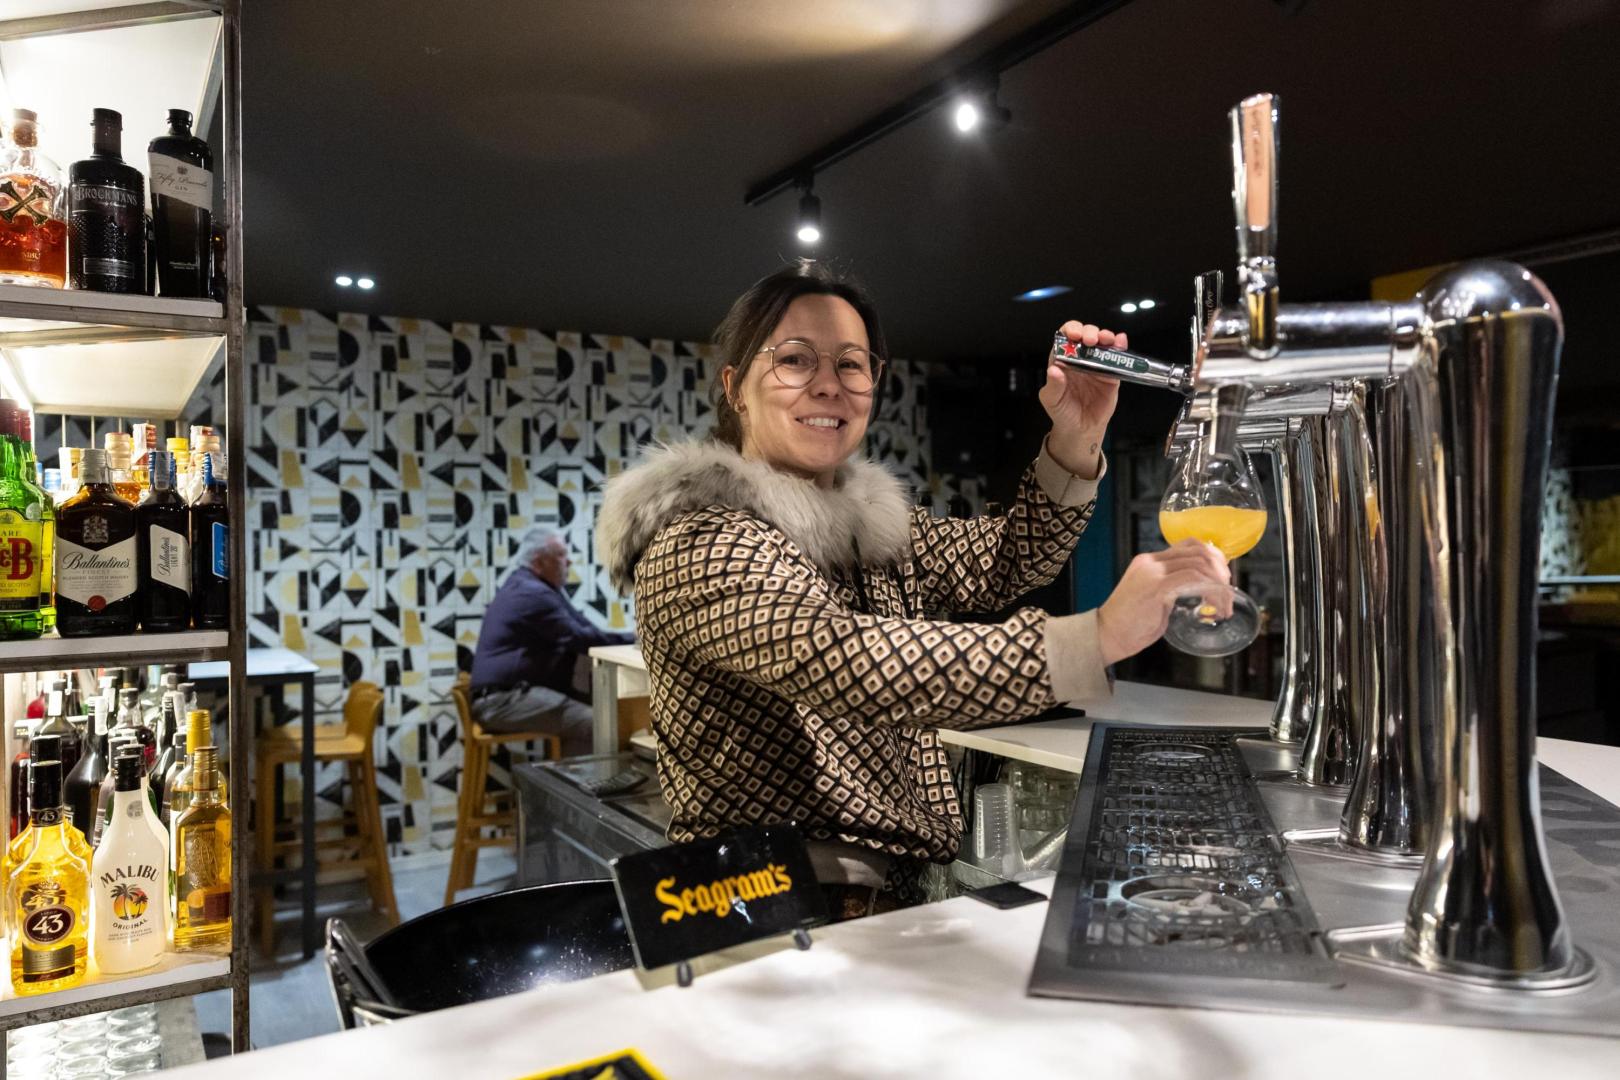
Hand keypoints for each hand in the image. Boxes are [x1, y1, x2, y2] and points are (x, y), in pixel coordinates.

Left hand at [1041, 321, 1127, 476]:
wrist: (1081, 429)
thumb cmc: (1062, 411)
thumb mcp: (1052, 400)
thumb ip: (1053, 385)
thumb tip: (1053, 371)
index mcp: (1063, 360)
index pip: (1065, 338)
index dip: (1070, 331)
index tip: (1074, 335)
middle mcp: (1080, 359)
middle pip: (1086, 335)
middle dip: (1089, 332)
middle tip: (1091, 340)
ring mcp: (1097, 365)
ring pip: (1102, 343)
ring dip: (1106, 336)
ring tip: (1107, 339)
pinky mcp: (1111, 374)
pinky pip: (1117, 357)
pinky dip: (1120, 346)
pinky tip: (1121, 341)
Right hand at [1095, 540, 1230, 664]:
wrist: (1107, 635)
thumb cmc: (1130, 624)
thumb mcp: (1153, 598)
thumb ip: (1170, 588)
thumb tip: (1197, 589)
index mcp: (1149, 562)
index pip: (1188, 546)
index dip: (1212, 556)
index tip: (1223, 575)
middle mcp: (1151, 562)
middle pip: (1198, 551)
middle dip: (1221, 570)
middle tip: (1228, 591)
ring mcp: (1153, 572)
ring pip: (1199, 564)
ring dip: (1219, 584)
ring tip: (1224, 604)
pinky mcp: (1157, 587)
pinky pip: (1193, 578)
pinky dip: (1211, 590)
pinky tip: (1215, 605)